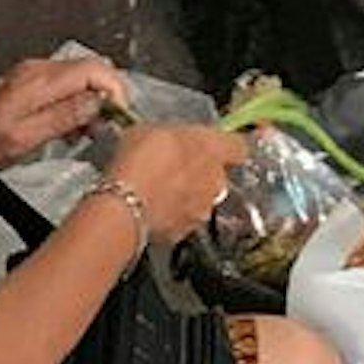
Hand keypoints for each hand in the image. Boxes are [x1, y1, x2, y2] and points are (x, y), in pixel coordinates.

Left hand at [0, 51, 121, 169]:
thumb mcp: (25, 138)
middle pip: (91, 70)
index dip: (115, 91)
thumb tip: (98, 103)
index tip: (118, 115)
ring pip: (79, 78)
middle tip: (100, 128)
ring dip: (89, 104)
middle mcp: (38, 70)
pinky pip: (63, 85)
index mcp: (40, 80)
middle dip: (104, 98)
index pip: (96, 69)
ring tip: (81, 132)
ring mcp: (32, 73)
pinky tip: (65, 126)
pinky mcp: (26, 82)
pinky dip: (73, 103)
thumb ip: (65, 117)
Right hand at [99, 122, 238, 244]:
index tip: (214, 146)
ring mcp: (202, 209)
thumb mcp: (150, 130)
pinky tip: (151, 212)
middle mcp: (216, 180)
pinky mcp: (184, 232)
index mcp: (213, 148)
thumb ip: (171, 138)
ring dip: (187, 198)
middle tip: (176, 170)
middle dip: (202, 175)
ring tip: (160, 194)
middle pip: (218, 176)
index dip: (226, 147)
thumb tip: (167, 141)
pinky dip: (171, 218)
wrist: (126, 204)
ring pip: (201, 201)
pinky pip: (182, 222)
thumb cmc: (140, 159)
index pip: (238, 146)